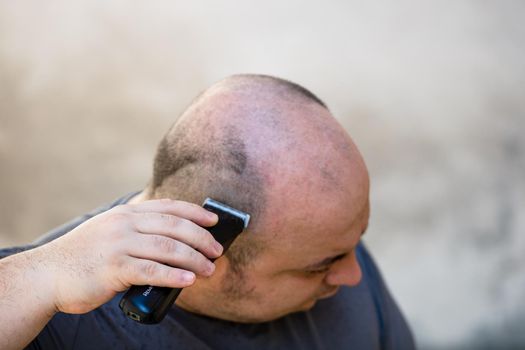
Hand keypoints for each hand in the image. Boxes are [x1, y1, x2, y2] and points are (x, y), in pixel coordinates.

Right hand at [37, 199, 221, 314]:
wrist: (47, 274)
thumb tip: (174, 243)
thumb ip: (137, 231)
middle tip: (217, 251)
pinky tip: (188, 280)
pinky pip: (152, 271)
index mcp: (126, 213)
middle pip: (174, 226)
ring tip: (209, 269)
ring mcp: (119, 244)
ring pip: (168, 248)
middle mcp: (125, 223)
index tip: (214, 221)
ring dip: (194, 259)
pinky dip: (174, 276)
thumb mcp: (110, 232)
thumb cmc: (84, 257)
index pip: (168, 207)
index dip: (195, 212)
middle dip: (201, 238)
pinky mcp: (113, 268)